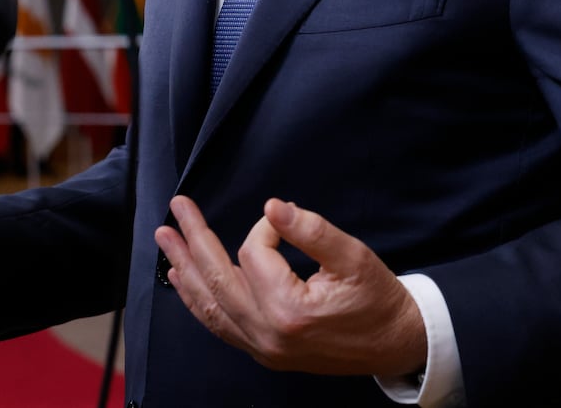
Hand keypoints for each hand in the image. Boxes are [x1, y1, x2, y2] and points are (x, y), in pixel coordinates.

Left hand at [154, 196, 426, 376]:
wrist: (395, 342)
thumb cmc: (377, 298)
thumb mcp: (352, 256)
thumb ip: (311, 230)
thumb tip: (272, 207)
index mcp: (288, 310)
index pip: (254, 254)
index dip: (267, 228)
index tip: (286, 221)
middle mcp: (267, 334)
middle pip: (218, 279)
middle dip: (194, 240)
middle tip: (176, 209)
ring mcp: (261, 348)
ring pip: (210, 307)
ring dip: (185, 270)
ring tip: (165, 241)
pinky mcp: (263, 353)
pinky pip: (219, 326)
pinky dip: (198, 301)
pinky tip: (185, 282)